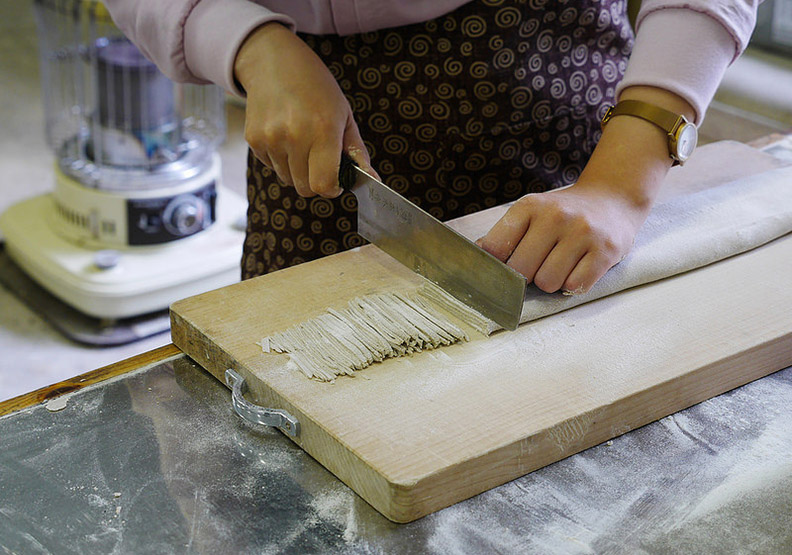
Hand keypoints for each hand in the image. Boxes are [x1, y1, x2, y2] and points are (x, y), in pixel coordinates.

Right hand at [233, 23, 373, 196]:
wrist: (273, 62)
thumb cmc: (315, 87)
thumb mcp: (344, 114)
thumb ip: (356, 151)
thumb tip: (372, 179)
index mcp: (322, 130)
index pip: (323, 184)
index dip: (332, 188)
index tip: (337, 181)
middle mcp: (293, 136)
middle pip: (305, 188)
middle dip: (316, 181)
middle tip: (321, 160)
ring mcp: (270, 138)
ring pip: (288, 180)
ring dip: (298, 170)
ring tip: (302, 141)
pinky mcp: (254, 140)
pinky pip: (272, 167)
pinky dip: (281, 160)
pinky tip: (285, 135)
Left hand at [478, 86, 695, 293]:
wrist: (613, 197)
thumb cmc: (563, 213)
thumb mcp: (531, 213)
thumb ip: (504, 235)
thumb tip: (474, 254)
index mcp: (529, 206)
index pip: (496, 249)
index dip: (498, 266)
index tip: (507, 266)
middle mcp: (555, 216)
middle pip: (522, 272)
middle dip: (528, 276)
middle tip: (540, 264)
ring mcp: (583, 233)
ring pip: (548, 283)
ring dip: (552, 281)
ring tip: (562, 263)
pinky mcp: (606, 250)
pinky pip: (576, 286)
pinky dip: (574, 284)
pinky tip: (579, 267)